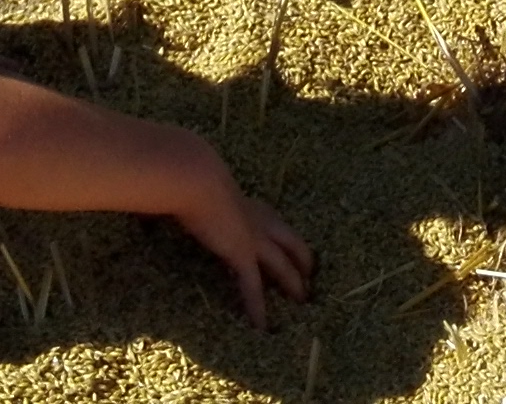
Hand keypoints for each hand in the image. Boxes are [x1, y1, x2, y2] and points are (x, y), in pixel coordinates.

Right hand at [171, 167, 313, 326]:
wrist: (197, 180)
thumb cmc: (197, 180)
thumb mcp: (208, 191)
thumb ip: (208, 200)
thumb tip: (195, 204)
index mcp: (252, 205)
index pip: (276, 224)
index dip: (286, 238)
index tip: (293, 250)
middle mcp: (261, 221)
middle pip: (293, 244)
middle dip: (304, 262)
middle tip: (310, 280)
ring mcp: (255, 239)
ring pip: (283, 266)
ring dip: (293, 285)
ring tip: (301, 302)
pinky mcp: (242, 254)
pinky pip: (253, 286)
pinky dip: (257, 306)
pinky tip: (261, 325)